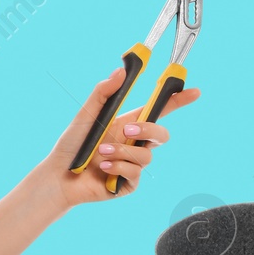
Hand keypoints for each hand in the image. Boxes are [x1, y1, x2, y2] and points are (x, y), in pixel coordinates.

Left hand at [28, 69, 201, 212]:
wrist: (59, 175)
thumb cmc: (72, 144)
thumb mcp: (86, 115)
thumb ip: (103, 93)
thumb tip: (121, 71)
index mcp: (128, 124)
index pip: (158, 111)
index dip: (178, 101)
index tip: (194, 91)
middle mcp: (133, 143)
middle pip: (161, 135)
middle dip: (148, 131)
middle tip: (126, 130)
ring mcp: (133, 164)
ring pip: (146, 156)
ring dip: (122, 152)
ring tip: (101, 153)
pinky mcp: (129, 183)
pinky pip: (135, 173)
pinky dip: (117, 167)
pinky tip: (102, 168)